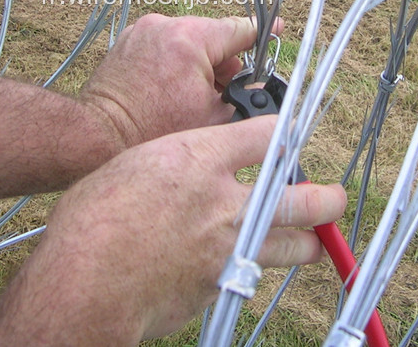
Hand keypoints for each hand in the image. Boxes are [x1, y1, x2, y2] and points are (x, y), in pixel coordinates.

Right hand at [0, 115, 345, 345]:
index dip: (284, 132)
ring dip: (305, 239)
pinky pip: (254, 272)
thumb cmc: (95, 214)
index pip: (266, 136)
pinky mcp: (221, 284)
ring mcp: (228, 247)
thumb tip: (197, 162)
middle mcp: (224, 200)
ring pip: (293, 245)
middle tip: (332, 197)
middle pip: (301, 196)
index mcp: (199, 157)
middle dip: (325, 197)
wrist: (85, 279)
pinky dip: (257, 264)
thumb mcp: (136, 161)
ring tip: (310, 238)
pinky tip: (246, 261)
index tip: (290, 134)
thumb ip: (178, 159)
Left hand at [79, 13, 281, 147]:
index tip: (278, 28)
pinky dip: (173, 62)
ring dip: (198, 63)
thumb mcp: (212, 119)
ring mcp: (142, 30)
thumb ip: (244, 99)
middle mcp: (164, 25)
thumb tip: (260, 90)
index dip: (262, 32)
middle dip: (223, 63)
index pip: (238, 28)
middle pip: (212, 36)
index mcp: (189, 38)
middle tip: (225, 93)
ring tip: (192, 97)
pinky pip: (163, 45)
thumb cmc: (151, 130)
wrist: (99, 135)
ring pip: (186, 40)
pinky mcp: (127, 41)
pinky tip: (170, 91)